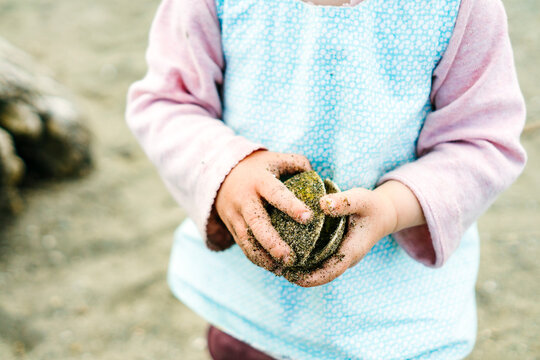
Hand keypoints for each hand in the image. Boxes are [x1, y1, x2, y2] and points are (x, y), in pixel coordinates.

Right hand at [215, 150, 312, 273]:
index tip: (308, 217)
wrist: (221, 174)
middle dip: (272, 242)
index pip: (276, 194)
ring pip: (247, 240)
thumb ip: (299, 165)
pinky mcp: (232, 227)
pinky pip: (243, 246)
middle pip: (257, 224)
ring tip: (282, 270)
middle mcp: (245, 200)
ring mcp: (235, 215)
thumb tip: (321, 180)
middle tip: (289, 257)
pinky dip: (257, 259)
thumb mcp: (276, 159)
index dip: (291, 206)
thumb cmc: (258, 167)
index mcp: (259, 181)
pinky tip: (274, 268)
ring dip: (264, 257)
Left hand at [286, 180, 425, 286]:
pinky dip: (303, 258)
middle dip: (298, 276)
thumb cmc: (371, 205)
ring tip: (275, 262)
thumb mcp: (361, 199)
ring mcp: (339, 255)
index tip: (290, 276)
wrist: (383, 212)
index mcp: (351, 251)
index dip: (310, 278)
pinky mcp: (334, 250)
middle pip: (320, 275)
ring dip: (299, 269)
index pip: (329, 272)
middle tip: (275, 268)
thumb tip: (322, 205)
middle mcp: (344, 258)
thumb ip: (344, 202)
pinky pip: (317, 259)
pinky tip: (286, 249)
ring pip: (317, 269)